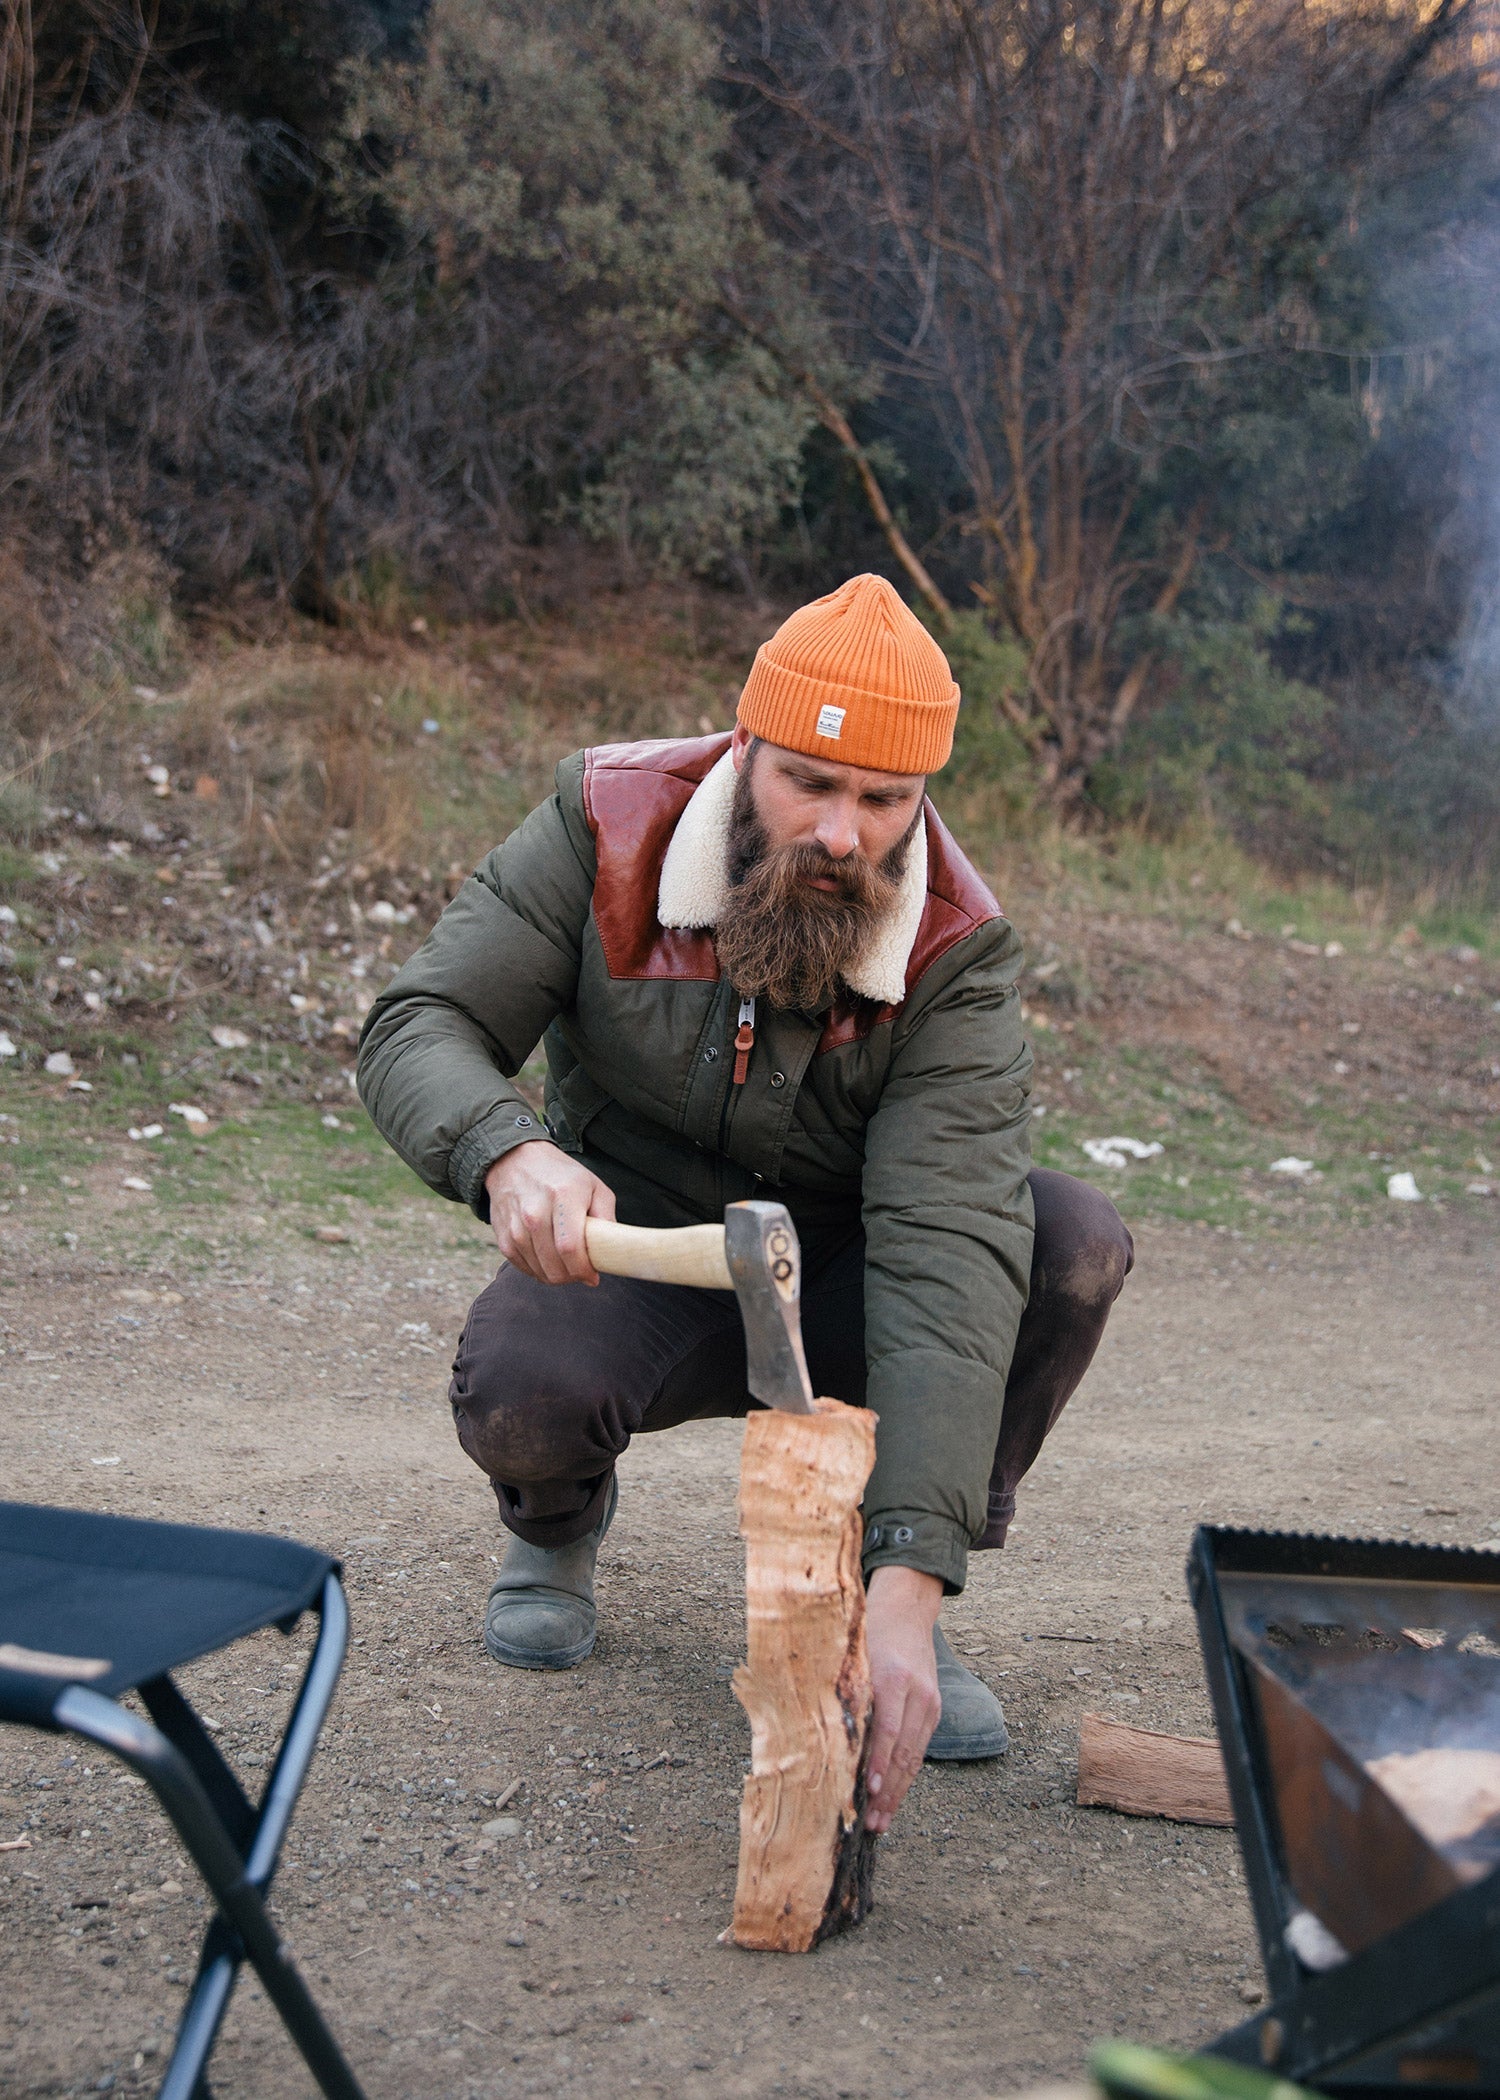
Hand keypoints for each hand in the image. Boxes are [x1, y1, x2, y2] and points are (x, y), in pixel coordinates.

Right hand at [484, 1141, 615, 1285]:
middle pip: (554, 1264)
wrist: (515, 1161)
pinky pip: (522, 1267)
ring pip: (538, 1270)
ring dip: (555, 1277)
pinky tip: (547, 1263)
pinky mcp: (503, 1235)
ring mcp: (516, 1225)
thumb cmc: (561, 1176)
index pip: (570, 1247)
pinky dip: (537, 1271)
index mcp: (563, 1196)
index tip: (592, 1276)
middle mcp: (535, 1211)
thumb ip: (607, 1216)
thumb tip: (612, 1250)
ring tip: (565, 1267)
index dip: (583, 1270)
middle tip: (580, 1273)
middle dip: (571, 1277)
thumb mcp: (593, 1186)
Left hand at [862, 1564, 942, 1831]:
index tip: (870, 1790)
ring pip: (914, 1756)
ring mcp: (929, 1701)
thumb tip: (808, 1734)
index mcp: (891, 1676)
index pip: (888, 1728)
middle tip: (871, 1823)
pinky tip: (892, 1798)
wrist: (907, 1611)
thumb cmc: (866, 1633)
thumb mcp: (850, 1656)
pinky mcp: (934, 1709)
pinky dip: (905, 1776)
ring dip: (898, 1793)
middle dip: (888, 1791)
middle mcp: (915, 1691)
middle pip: (903, 1750)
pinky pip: (919, 1749)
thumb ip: (839, 1691)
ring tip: (881, 1823)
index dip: (879, 1762)